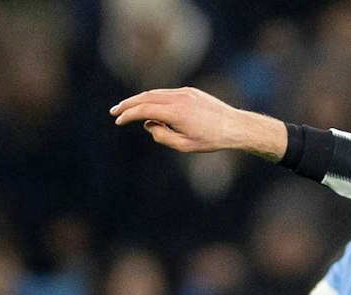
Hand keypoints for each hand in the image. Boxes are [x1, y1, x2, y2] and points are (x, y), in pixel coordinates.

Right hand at [110, 87, 280, 157]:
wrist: (235, 126)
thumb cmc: (211, 140)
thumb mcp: (184, 146)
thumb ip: (162, 136)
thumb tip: (149, 125)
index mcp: (175, 112)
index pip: (144, 110)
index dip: (129, 115)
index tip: (118, 120)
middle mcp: (178, 97)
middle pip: (146, 97)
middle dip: (128, 104)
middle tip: (114, 111)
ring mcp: (185, 92)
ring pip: (156, 93)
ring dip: (140, 100)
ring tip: (128, 109)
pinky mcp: (190, 91)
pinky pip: (166, 93)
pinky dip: (154, 98)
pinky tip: (149, 106)